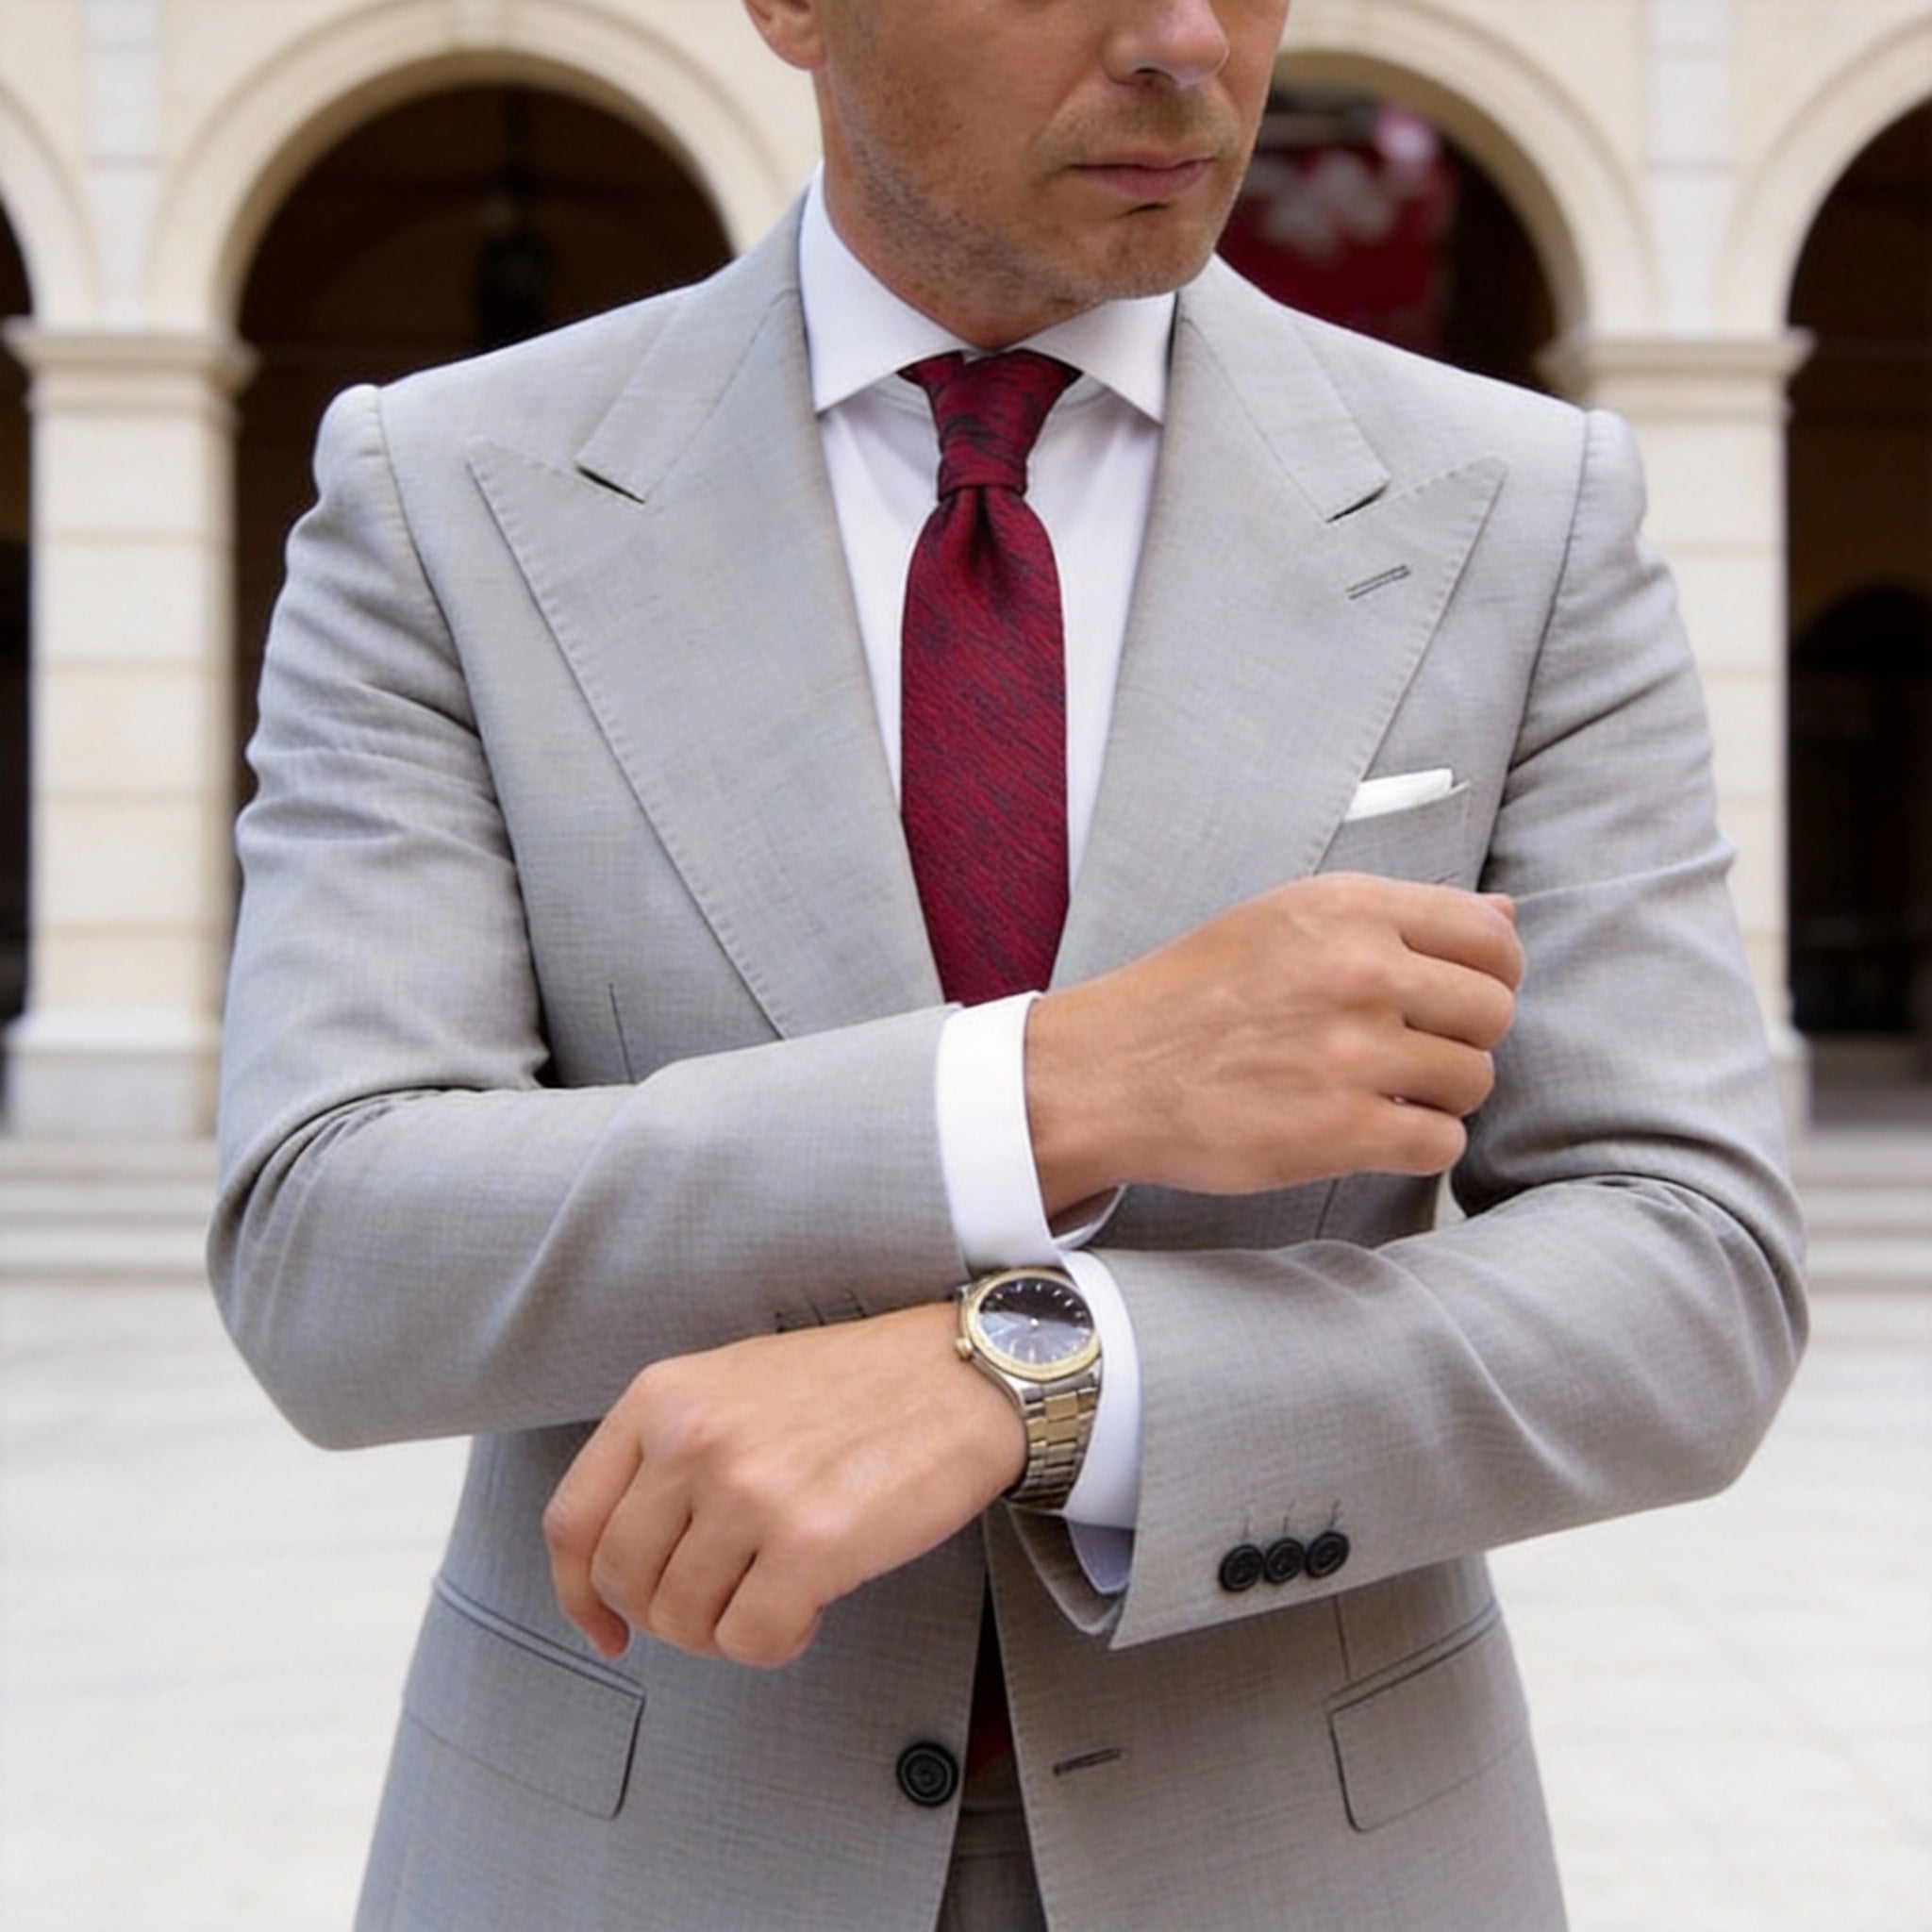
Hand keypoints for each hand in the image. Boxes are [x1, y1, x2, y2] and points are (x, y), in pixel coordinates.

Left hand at [542, 1303, 1024, 1667]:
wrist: (963, 1376)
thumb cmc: (858, 1386)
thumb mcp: (736, 1385)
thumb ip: (671, 1451)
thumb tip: (627, 1559)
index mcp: (664, 1396)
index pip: (572, 1519)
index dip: (577, 1593)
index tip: (603, 1626)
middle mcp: (693, 1439)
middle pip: (623, 1580)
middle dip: (666, 1617)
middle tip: (719, 1606)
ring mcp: (748, 1490)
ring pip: (682, 1620)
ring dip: (726, 1629)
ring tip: (776, 1594)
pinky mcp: (808, 1542)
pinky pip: (749, 1642)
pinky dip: (776, 1644)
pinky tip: (808, 1610)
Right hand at [1026, 874, 1521, 1214]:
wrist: (1106, 1073)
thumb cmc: (1191, 997)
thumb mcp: (1285, 921)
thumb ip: (1396, 917)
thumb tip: (1507, 914)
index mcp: (1347, 908)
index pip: (1491, 936)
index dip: (1491, 974)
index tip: (1456, 998)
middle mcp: (1358, 970)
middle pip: (1493, 1011)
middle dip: (1463, 1038)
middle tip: (1410, 1052)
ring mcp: (1352, 1052)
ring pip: (1473, 1079)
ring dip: (1439, 1095)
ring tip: (1381, 1092)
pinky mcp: (1341, 1130)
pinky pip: (1441, 1143)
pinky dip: (1417, 1145)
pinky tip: (1370, 1131)